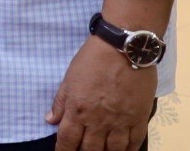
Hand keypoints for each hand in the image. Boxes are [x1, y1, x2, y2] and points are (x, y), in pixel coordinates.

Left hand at [47, 36, 156, 150]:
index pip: (67, 140)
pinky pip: (134, 142)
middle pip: (90, 149)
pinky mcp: (139, 118)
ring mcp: (120, 121)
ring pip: (112, 150)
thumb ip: (60, 102)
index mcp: (77, 110)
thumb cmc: (92, 60)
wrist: (123, 48)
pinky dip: (128, 150)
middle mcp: (98, 120)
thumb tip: (50, 120)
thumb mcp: (69, 78)